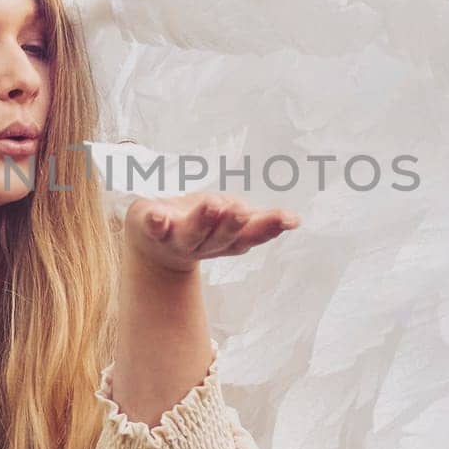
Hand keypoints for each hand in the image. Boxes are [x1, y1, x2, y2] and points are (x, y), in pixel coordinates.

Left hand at [123, 192, 300, 272]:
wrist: (152, 241)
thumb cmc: (200, 222)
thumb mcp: (232, 218)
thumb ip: (259, 220)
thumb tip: (295, 220)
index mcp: (229, 240)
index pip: (252, 234)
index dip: (270, 227)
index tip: (290, 219)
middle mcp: (205, 244)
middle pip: (222, 237)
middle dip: (232, 223)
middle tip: (241, 210)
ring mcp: (178, 239)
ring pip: (192, 233)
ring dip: (202, 220)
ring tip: (212, 204)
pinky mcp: (153, 230)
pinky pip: (154, 228)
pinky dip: (155, 223)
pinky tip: (156, 216)